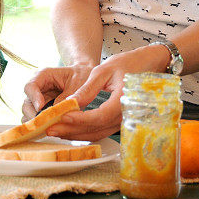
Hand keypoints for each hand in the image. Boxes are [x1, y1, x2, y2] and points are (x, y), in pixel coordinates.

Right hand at [21, 64, 92, 121]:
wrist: (88, 78)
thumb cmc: (82, 76)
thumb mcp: (78, 84)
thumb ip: (69, 96)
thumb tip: (58, 112)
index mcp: (44, 76)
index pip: (30, 86)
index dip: (34, 98)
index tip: (41, 108)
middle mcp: (38, 89)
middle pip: (27, 103)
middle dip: (34, 115)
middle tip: (46, 122)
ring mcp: (39, 101)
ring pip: (29, 115)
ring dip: (37, 123)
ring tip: (50, 128)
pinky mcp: (44, 112)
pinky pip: (37, 121)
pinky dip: (41, 127)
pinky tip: (51, 130)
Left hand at [44, 45, 170, 141]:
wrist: (148, 65)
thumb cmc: (127, 64)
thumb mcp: (104, 71)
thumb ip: (87, 89)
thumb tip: (69, 103)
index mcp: (123, 101)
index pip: (98, 117)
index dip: (78, 119)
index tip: (61, 116)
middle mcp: (125, 116)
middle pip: (96, 129)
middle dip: (71, 130)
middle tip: (50, 128)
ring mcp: (124, 121)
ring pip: (98, 134)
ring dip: (76, 134)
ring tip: (55, 130)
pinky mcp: (120, 122)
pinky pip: (102, 131)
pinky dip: (85, 132)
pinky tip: (70, 129)